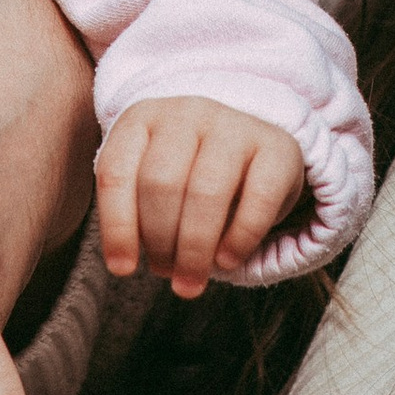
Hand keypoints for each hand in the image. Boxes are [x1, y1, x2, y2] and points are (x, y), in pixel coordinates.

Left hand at [96, 96, 304, 297]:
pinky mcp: (277, 146)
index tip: (123, 269)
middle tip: (165, 272)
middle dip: (160, 241)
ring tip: (190, 282)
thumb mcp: (148, 183)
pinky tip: (228, 260)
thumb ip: (132, 213)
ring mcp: (233, 124)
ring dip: (194, 250)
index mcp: (143, 118)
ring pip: (205, 192)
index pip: (116, 172)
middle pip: (161, 183)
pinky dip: (240, 239)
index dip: (117, 227)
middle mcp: (187, 112)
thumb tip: (125, 263)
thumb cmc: (185, 174)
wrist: (247, 146)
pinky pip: (258, 199)